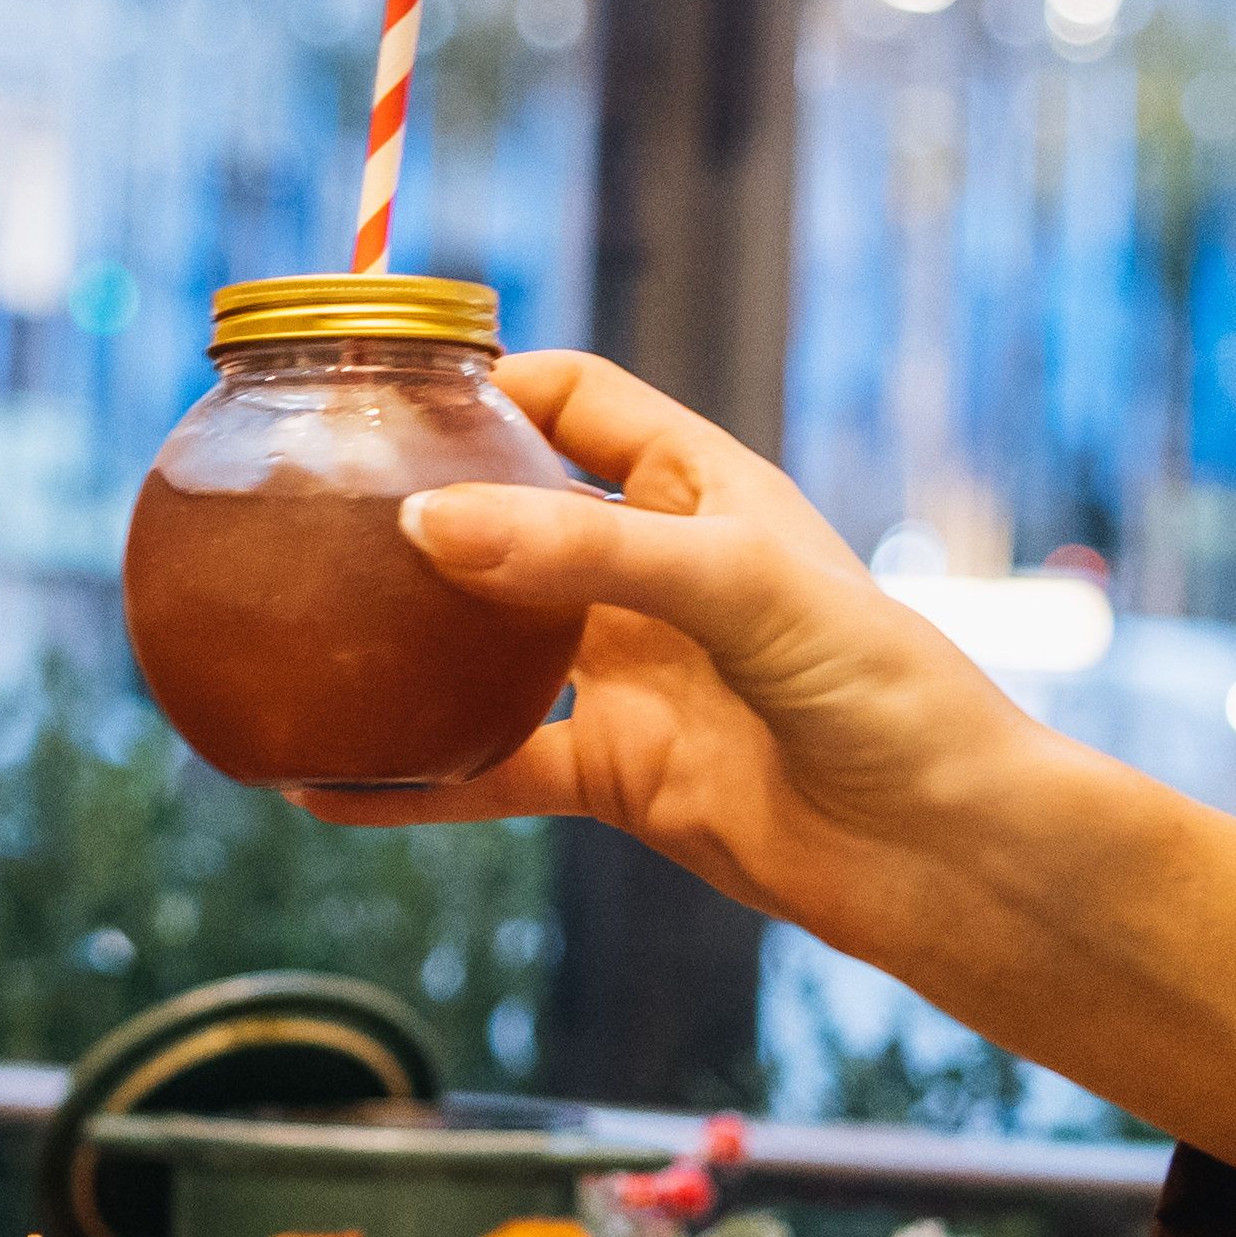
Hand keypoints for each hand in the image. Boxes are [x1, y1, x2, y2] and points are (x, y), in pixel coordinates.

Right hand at [299, 349, 1235, 1185]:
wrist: (949, 857)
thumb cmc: (887, 693)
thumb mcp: (740, 588)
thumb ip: (586, 549)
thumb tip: (427, 522)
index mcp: (702, 488)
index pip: (571, 398)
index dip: (483, 380)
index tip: (377, 384)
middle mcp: (655, 572)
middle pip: (508, 515)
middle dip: (412, 508)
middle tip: (295, 506)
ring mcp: (631, 676)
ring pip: (483, 648)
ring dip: (398, 647)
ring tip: (286, 636)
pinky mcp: (617, 777)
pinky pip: (489, 769)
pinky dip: (411, 780)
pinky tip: (323, 784)